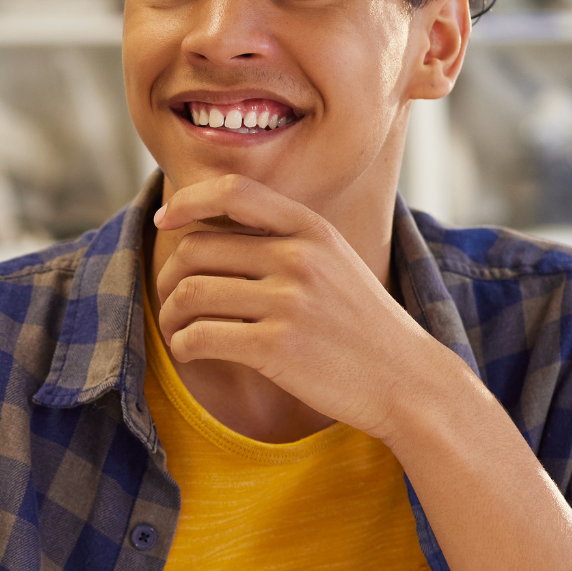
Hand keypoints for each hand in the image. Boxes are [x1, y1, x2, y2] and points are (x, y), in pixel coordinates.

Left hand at [151, 174, 454, 445]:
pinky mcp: (277, 347)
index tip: (165, 219)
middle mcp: (299, 257)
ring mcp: (289, 302)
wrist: (406, 379)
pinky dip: (183, 346)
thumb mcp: (334, 262)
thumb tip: (211, 227)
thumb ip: (285, 239)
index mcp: (311, 229)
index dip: (189, 200)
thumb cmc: (360, 324)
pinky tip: (191, 352)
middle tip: (172, 301)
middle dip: (170, 277)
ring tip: (179, 331)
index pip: (234, 191)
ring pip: (189, 294)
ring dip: (170, 316)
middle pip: (196, 249)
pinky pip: (200, 337)